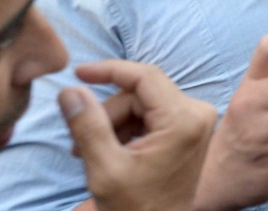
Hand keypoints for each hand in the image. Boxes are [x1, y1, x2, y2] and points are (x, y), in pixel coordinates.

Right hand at [59, 61, 216, 210]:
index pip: (144, 76)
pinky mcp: (190, 128)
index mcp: (184, 119)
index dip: (109, 70)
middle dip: (106, 114)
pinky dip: (127, 129)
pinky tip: (111, 151)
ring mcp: (196, 120)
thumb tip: (70, 90)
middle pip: (139, 93)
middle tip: (80, 145)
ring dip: (113, 124)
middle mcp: (197, 112)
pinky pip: (151, 114)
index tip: (77, 72)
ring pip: (141, 103)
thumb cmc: (135, 207)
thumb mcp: (105, 168)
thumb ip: (87, 126)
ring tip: (91, 154)